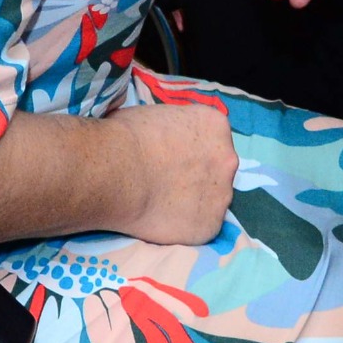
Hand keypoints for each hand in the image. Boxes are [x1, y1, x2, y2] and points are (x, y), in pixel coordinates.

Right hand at [118, 86, 236, 246]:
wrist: (115, 173)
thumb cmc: (127, 137)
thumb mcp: (156, 115)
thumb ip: (173, 129)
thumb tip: (164, 139)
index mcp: (215, 125)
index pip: (211, 138)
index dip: (191, 150)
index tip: (172, 157)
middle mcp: (228, 159)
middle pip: (217, 169)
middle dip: (198, 176)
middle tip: (169, 183)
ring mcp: (223, 195)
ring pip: (212, 200)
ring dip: (194, 202)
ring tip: (162, 204)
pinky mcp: (211, 226)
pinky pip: (200, 227)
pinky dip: (184, 226)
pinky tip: (162, 220)